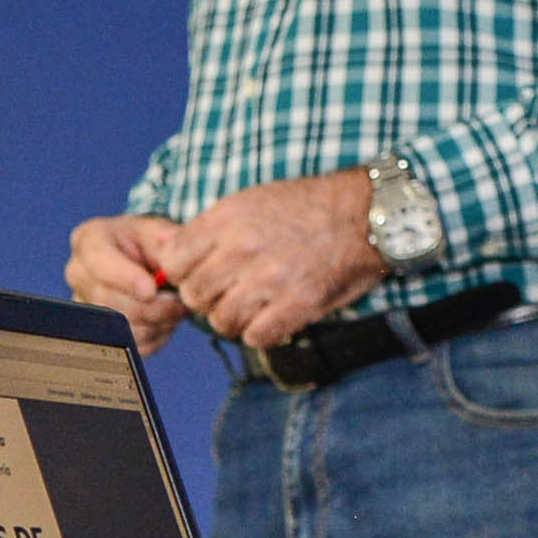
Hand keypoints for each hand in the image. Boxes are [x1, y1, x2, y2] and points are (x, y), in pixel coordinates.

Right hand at [64, 213, 189, 354]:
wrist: (146, 266)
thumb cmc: (149, 245)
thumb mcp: (160, 233)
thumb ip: (167, 241)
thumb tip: (172, 260)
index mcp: (89, 241)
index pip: (99, 261)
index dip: (124, 279)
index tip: (151, 290)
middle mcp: (79, 274)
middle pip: (108, 301)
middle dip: (151, 307)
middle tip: (178, 302)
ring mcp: (85, 306)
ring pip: (119, 329)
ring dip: (156, 324)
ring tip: (172, 309)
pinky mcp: (96, 333)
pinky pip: (127, 346)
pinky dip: (153, 338)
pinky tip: (162, 321)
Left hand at [159, 170, 387, 347]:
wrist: (364, 214)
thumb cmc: (308, 207)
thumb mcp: (251, 201)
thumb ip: (212, 229)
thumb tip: (172, 255)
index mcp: (227, 218)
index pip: (173, 261)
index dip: (183, 274)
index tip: (200, 274)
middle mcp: (243, 248)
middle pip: (194, 294)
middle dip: (207, 299)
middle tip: (228, 294)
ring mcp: (269, 278)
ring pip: (221, 320)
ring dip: (233, 319)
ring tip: (251, 308)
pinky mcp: (297, 304)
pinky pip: (255, 337)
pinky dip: (261, 333)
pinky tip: (273, 318)